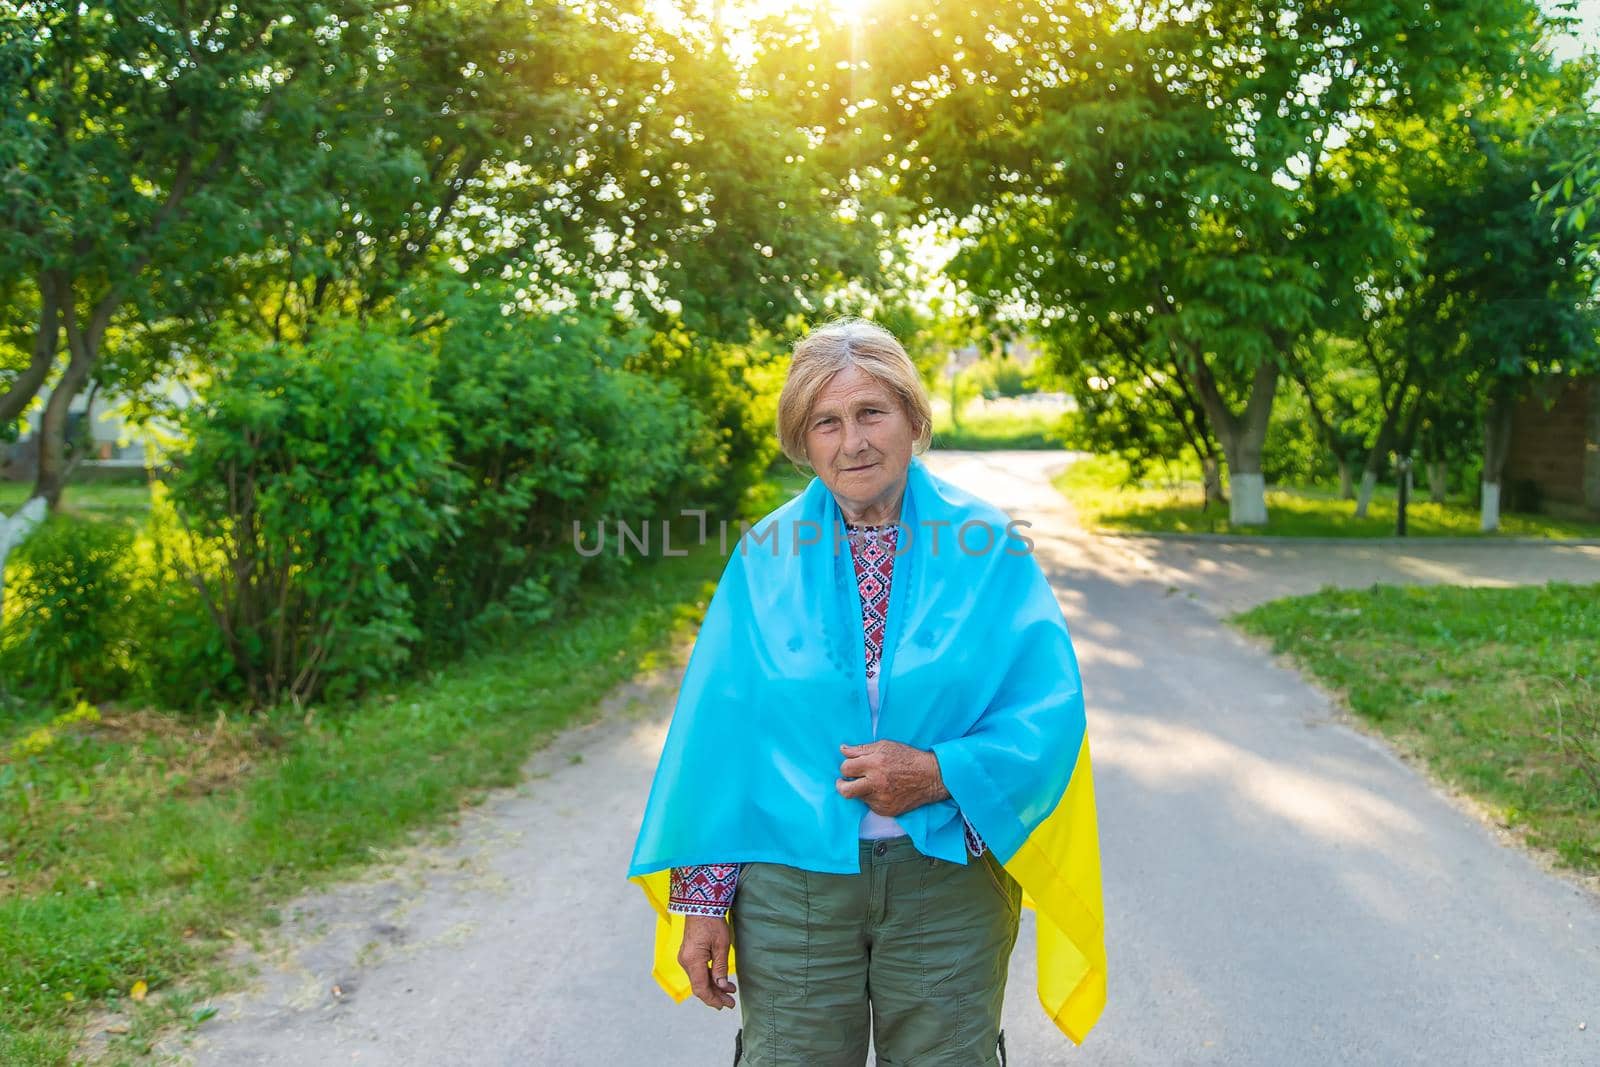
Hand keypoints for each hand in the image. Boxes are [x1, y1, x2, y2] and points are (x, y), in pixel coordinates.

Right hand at [677, 913, 736, 1009]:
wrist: (701, 905)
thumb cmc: (712, 922)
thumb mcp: (721, 945)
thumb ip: (720, 968)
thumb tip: (722, 987)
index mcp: (693, 960)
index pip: (701, 988)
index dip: (713, 1000)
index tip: (726, 1005)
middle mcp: (685, 962)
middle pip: (699, 986)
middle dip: (715, 996)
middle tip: (730, 1003)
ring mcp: (685, 958)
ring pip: (699, 980)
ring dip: (714, 988)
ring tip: (730, 992)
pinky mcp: (688, 955)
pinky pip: (697, 972)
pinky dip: (709, 978)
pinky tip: (721, 981)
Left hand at [835, 739, 949, 816]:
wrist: (930, 777)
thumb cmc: (907, 758)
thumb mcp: (885, 746)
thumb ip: (861, 749)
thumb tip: (843, 749)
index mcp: (874, 764)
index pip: (845, 769)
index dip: (846, 767)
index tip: (850, 768)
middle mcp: (876, 783)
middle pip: (845, 791)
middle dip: (841, 786)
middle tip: (844, 782)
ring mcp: (881, 799)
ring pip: (858, 797)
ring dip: (862, 790)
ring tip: (873, 783)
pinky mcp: (886, 810)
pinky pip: (871, 805)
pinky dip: (873, 798)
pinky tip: (884, 790)